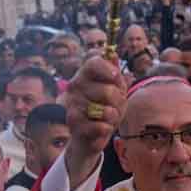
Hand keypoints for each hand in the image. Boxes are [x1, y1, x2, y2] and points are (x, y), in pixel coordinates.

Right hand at [60, 55, 126, 188]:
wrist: (90, 136)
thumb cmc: (104, 109)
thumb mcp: (115, 90)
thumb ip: (115, 74)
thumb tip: (113, 55)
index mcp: (84, 74)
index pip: (93, 62)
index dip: (108, 69)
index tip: (116, 77)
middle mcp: (74, 87)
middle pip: (109, 91)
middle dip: (119, 102)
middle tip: (114, 106)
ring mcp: (71, 105)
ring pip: (107, 111)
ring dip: (113, 117)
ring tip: (106, 118)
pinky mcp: (73, 123)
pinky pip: (102, 126)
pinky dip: (106, 129)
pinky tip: (99, 128)